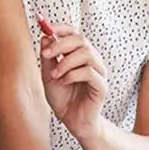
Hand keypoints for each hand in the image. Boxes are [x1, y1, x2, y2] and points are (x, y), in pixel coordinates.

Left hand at [40, 23, 107, 141]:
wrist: (72, 121)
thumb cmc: (63, 98)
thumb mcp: (48, 75)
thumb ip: (48, 58)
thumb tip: (46, 36)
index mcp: (80, 55)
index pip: (75, 34)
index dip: (61, 28)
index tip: (46, 28)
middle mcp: (92, 61)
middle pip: (82, 40)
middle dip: (61, 44)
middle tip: (46, 54)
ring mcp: (99, 73)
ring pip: (87, 54)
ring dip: (66, 62)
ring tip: (55, 74)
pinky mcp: (102, 86)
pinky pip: (89, 72)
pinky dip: (72, 75)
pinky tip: (63, 82)